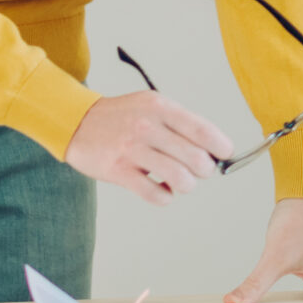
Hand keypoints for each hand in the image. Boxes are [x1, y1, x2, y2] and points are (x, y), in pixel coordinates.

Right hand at [66, 88, 234, 202]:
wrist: (77, 122)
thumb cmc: (122, 117)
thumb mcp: (152, 105)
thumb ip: (180, 123)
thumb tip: (214, 147)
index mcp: (161, 108)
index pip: (203, 130)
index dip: (220, 146)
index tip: (225, 153)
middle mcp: (148, 127)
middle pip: (196, 158)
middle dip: (204, 170)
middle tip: (198, 170)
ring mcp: (132, 149)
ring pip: (179, 179)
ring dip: (186, 185)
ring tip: (180, 182)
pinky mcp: (118, 171)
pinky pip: (155, 194)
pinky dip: (165, 197)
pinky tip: (161, 189)